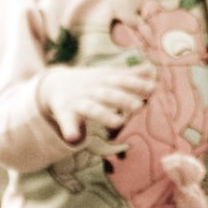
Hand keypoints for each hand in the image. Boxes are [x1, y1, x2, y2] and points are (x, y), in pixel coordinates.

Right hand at [38, 64, 158, 145]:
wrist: (53, 85)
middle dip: (123, 99)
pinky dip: (70, 130)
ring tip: (119, 123)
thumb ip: (128, 75)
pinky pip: (67, 123)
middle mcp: (92, 90)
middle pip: (109, 94)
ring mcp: (79, 102)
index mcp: (103, 81)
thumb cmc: (88, 83)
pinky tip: (73, 138)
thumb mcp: (106, 76)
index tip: (153, 89)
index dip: (137, 84)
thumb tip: (150, 68)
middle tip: (139, 107)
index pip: (122, 81)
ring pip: (92, 109)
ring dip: (105, 115)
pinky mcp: (65, 114)